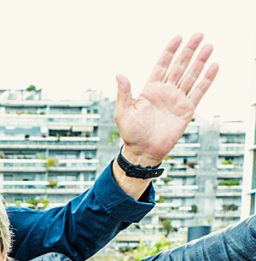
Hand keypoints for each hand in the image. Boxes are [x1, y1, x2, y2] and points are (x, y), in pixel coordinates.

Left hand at [115, 33, 217, 167]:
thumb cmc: (130, 134)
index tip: (177, 38)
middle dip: (188, 51)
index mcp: (150, 90)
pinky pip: (199, 92)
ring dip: (200, 61)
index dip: (169, 52)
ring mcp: (177, 100)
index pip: (162, 65)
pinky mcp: (187, 110)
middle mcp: (165, 92)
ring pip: (191, 76)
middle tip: (198, 34)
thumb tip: (119, 74)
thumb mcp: (123, 112)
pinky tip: (214, 66)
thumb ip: (124, 93)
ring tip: (209, 46)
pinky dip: (207, 79)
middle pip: (179, 66)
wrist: (143, 152)